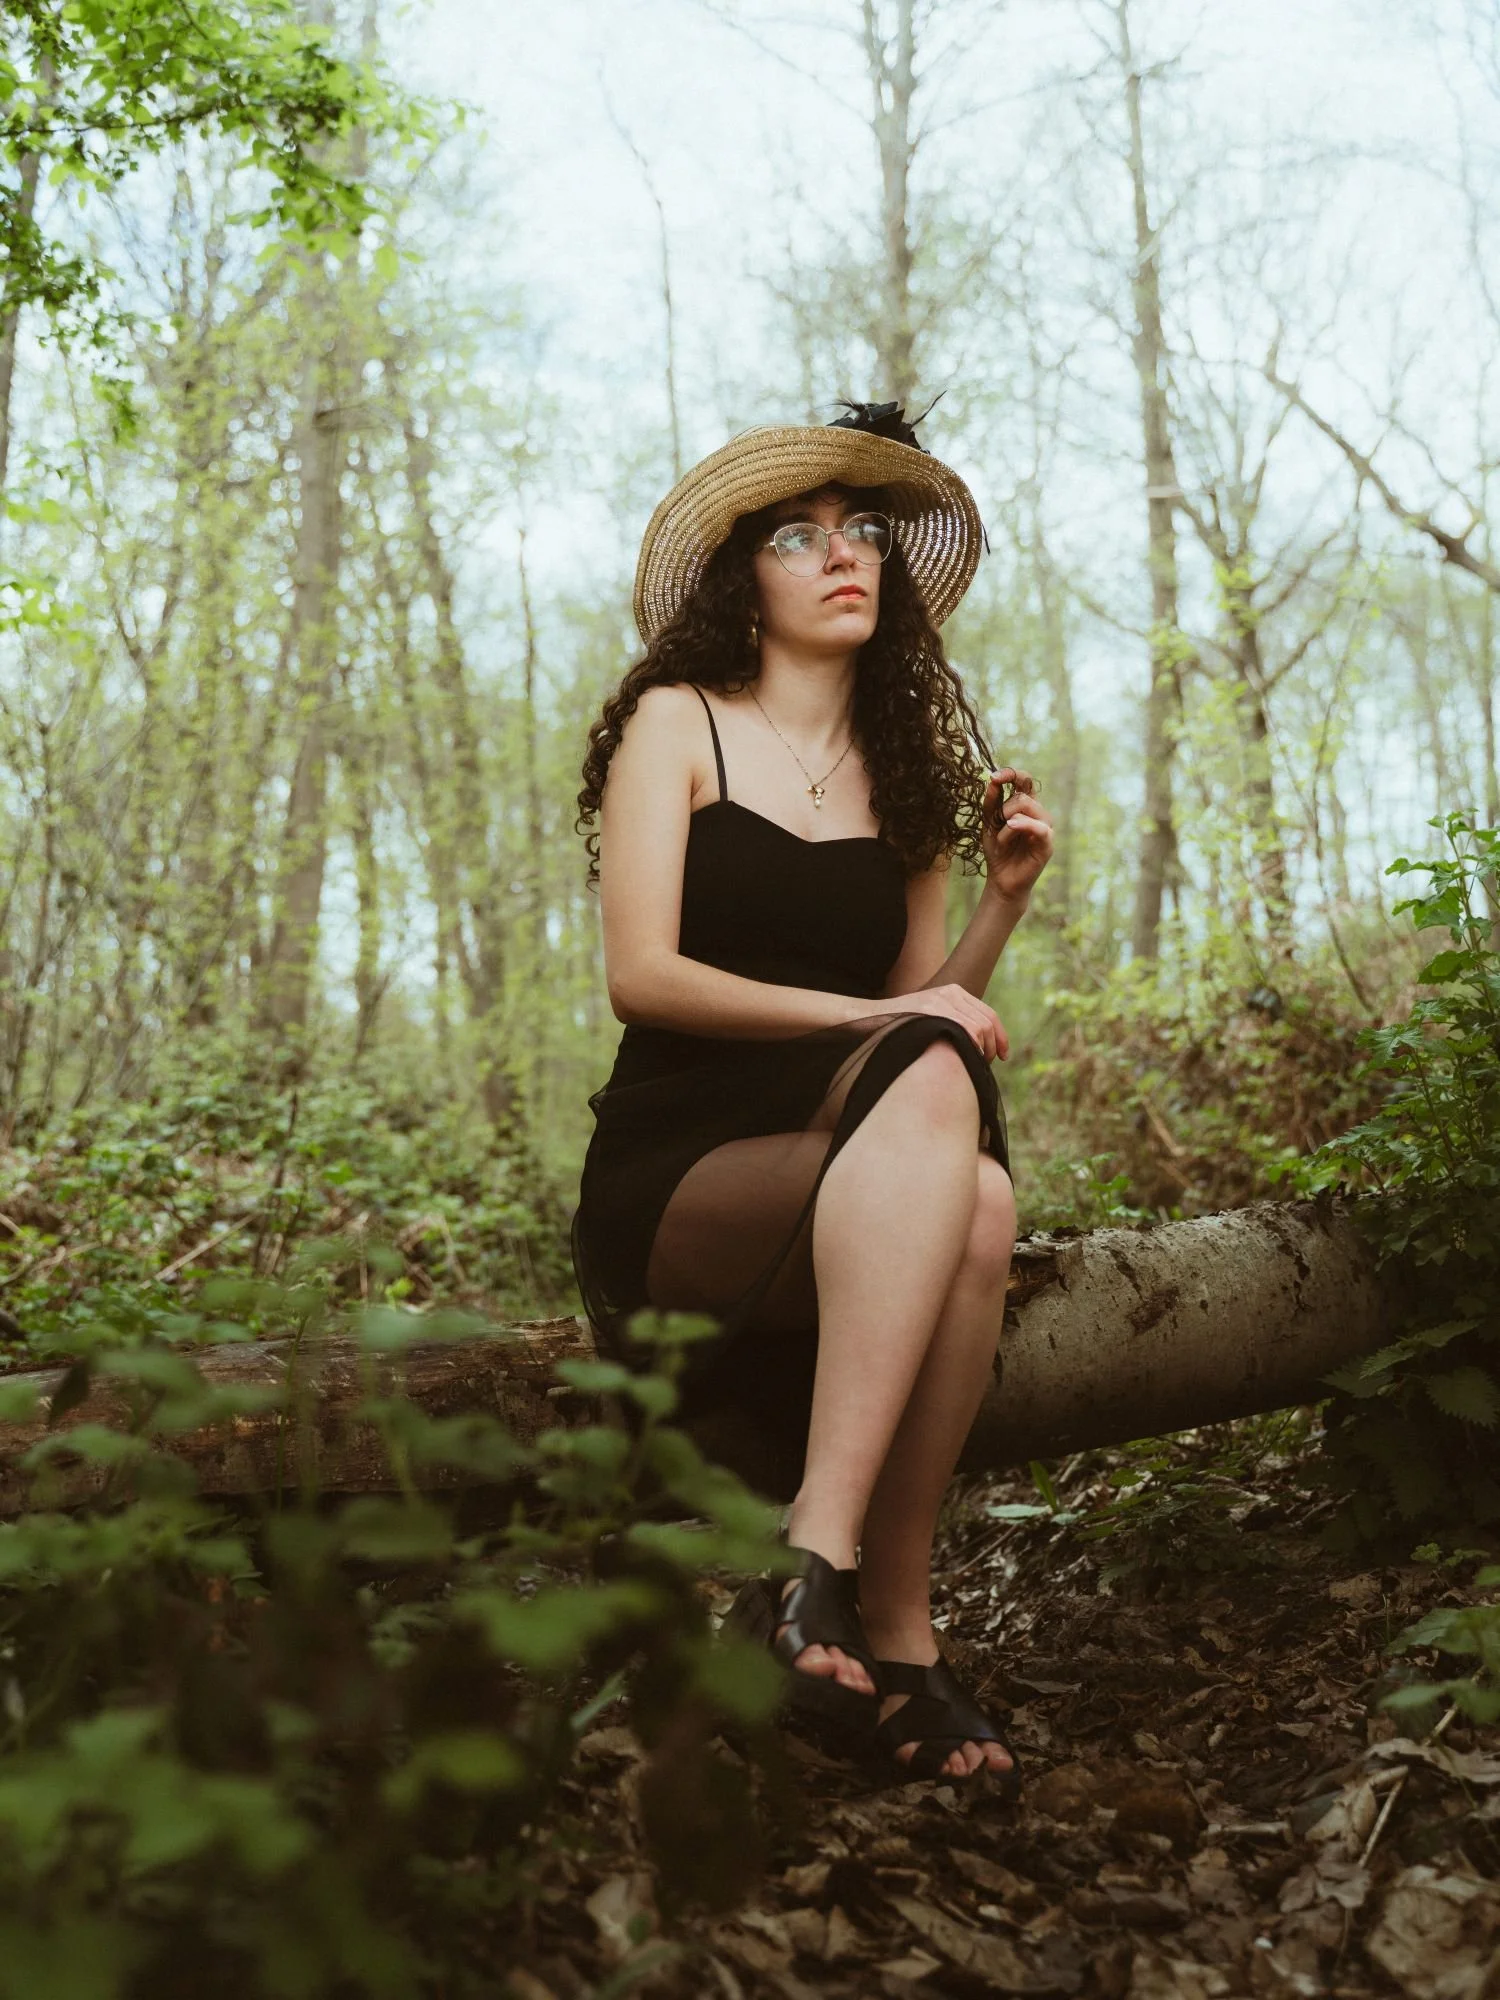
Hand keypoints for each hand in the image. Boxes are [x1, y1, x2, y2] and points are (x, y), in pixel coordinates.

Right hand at [864, 983, 1009, 1061]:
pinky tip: (964, 1060)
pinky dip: (971, 1048)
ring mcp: (940, 1000)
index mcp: (952, 991)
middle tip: (985, 1065)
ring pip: (979, 1028)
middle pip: (986, 1022)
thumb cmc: (900, 1026)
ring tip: (973, 1066)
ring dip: (982, 1051)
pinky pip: (964, 1030)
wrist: (868, 1018)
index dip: (1001, 1037)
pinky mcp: (931, 1010)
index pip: (988, 1014)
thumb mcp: (930, 1018)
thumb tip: (979, 1045)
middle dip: (992, 1047)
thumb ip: (952, 1023)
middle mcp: (949, 993)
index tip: (1002, 1056)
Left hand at [982, 767, 1053, 905]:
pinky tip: (1010, 829)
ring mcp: (1045, 828)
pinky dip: (1021, 826)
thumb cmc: (997, 851)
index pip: (1025, 780)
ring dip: (1006, 822)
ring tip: (1002, 840)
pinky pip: (1039, 827)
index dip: (1012, 774)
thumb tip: (992, 779)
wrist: (1001, 880)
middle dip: (1003, 809)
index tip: (994, 777)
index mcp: (1026, 806)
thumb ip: (991, 802)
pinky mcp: (1048, 844)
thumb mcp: (989, 823)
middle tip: (996, 826)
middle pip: (1022, 795)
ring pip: (1027, 806)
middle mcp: (1038, 814)